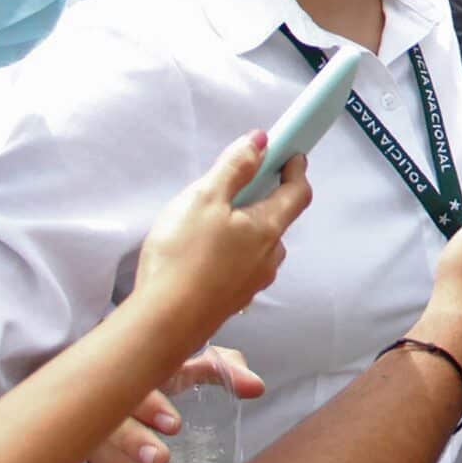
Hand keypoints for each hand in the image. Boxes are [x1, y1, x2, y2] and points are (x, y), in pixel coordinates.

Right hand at [89, 348, 265, 462]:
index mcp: (130, 385)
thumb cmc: (172, 374)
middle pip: (112, 437)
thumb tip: (255, 389)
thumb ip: (226, 371)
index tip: (174, 425)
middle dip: (136, 449)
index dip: (149, 410)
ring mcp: (104, 449)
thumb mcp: (196, 362)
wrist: (136, 386)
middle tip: (163, 461)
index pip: (130, 394)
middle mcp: (108, 418)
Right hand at [133, 132, 311, 351]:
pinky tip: (203, 253)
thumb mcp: (204, 198)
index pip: (297, 193)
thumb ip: (234, 167)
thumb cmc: (183, 256)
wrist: (164, 321)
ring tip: (214, 221)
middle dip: (265, 199)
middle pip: (278, 220)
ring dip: (247, 228)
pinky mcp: (233, 299)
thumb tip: (261, 141)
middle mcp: (269, 257)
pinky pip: (241, 266)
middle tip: (241, 185)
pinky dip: (231, 252)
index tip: (292, 155)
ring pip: (259, 246)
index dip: (296, 170)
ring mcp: (253, 281)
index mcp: (268, 228)